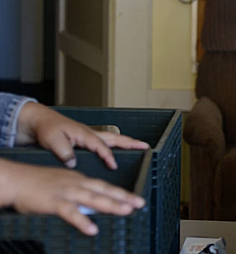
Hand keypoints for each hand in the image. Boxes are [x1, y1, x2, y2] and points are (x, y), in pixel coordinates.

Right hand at [0, 158, 145, 235]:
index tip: (136, 199)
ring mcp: (66, 192)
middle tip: (140, 203)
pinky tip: (92, 229)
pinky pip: (71, 212)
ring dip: (111, 204)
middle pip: (104, 190)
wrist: (17, 180)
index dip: (121, 193)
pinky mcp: (54, 202)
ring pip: (93, 198)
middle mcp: (77, 183)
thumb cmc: (38, 184)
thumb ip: (78, 195)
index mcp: (79, 179)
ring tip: (126, 211)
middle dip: (124, 197)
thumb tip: (92, 205)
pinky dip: (82, 221)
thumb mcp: (63, 186)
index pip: (105, 186)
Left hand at [16, 103, 149, 168]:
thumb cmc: (46, 129)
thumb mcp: (53, 141)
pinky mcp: (85, 138)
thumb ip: (65, 152)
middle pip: (115, 138)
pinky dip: (115, 143)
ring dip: (126, 142)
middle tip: (145, 146)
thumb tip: (74, 163)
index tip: (114, 166)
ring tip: (139, 145)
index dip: (108, 157)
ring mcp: (89, 135)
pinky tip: (117, 149)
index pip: (101, 147)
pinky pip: (105, 141)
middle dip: (131, 142)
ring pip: (112, 138)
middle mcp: (90, 133)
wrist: (38, 121)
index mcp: (84, 134)